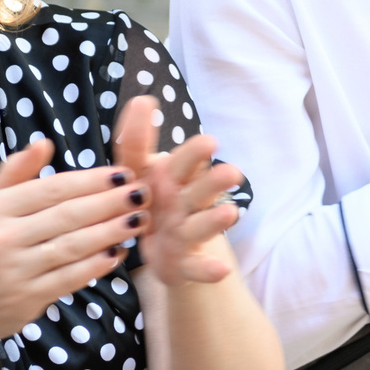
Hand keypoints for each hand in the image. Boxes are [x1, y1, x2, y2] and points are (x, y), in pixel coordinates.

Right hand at [0, 137, 147, 348]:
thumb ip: (15, 173)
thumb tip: (44, 142)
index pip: (52, 189)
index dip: (91, 180)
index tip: (124, 173)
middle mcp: (1, 237)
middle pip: (67, 215)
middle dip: (110, 203)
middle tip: (143, 194)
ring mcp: (14, 270)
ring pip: (73, 245)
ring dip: (111, 232)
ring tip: (139, 220)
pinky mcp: (26, 297)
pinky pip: (70, 277)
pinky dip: (97, 264)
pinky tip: (118, 253)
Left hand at [113, 95, 243, 286]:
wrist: (160, 249)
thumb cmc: (150, 199)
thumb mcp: (137, 170)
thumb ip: (137, 139)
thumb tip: (144, 99)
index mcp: (173, 177)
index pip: (185, 161)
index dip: (195, 153)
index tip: (210, 142)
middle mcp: (185, 202)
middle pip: (201, 190)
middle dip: (214, 182)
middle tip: (232, 172)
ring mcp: (188, 232)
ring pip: (203, 224)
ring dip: (216, 220)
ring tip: (231, 213)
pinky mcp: (186, 261)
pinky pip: (198, 266)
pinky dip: (208, 270)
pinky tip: (222, 270)